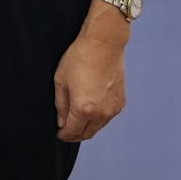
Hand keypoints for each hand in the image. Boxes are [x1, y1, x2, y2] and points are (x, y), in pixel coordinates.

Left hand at [53, 21, 126, 142]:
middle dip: (75, 135)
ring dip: (87, 127)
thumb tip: (62, 122)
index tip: (59, 135)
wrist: (104, 44)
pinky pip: (108, 117)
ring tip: (77, 121)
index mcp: (83, 109)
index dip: (64, 135)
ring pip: (98, 127)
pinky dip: (98, 119)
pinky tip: (91, 110)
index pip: (72, 132)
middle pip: (87, 134)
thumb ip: (61, 105)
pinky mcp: (121, 102)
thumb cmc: (79, 58)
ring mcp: (113, 109)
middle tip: (67, 132)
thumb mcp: (61, 81)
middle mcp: (101, 113)